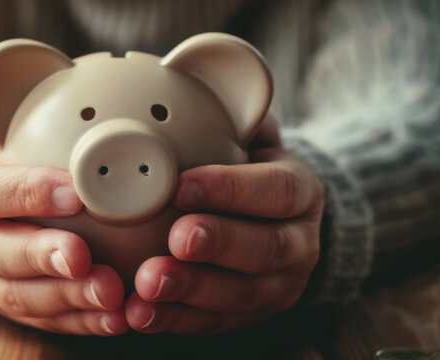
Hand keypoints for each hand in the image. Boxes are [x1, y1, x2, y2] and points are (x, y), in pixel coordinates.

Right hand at [0, 118, 127, 335]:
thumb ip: (11, 112)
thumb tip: (31, 76)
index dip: (25, 194)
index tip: (75, 194)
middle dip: (42, 258)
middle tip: (85, 258)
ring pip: (16, 297)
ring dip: (67, 299)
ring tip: (113, 294)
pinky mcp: (5, 308)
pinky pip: (41, 323)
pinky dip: (79, 323)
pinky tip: (116, 318)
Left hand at [125, 117, 324, 333]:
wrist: (275, 220)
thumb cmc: (244, 167)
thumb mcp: (249, 134)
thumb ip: (229, 114)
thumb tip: (183, 76)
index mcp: (301, 191)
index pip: (277, 190)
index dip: (232, 189)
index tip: (182, 186)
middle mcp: (300, 243)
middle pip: (265, 249)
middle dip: (217, 245)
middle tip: (174, 239)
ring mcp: (278, 286)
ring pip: (240, 295)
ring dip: (191, 291)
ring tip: (147, 284)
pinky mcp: (249, 317)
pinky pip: (213, 324)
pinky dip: (174, 320)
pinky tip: (139, 314)